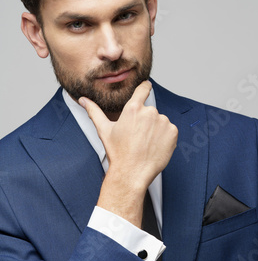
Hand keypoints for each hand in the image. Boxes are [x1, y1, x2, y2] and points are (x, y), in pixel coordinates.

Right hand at [79, 81, 177, 225]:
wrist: (132, 173)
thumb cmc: (118, 153)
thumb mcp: (104, 130)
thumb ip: (94, 112)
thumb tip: (83, 100)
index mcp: (133, 108)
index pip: (144, 88)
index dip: (145, 88)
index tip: (146, 88)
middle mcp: (149, 112)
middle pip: (150, 111)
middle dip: (146, 121)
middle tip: (138, 137)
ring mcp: (163, 122)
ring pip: (161, 121)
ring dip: (156, 129)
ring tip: (145, 144)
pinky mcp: (172, 132)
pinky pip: (170, 131)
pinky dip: (165, 137)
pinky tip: (155, 146)